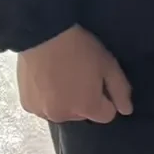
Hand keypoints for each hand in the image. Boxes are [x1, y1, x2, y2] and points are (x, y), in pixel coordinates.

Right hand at [17, 26, 132, 123]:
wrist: (43, 37)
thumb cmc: (80, 49)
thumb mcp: (109, 66)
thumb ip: (120, 91)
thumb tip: (126, 111)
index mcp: (86, 108)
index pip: (106, 115)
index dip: (108, 99)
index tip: (101, 82)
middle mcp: (63, 116)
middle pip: (83, 114)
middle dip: (86, 100)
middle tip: (81, 76)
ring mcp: (42, 112)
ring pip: (63, 111)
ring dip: (66, 101)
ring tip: (63, 77)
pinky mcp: (27, 105)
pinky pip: (44, 107)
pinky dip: (47, 98)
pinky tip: (47, 80)